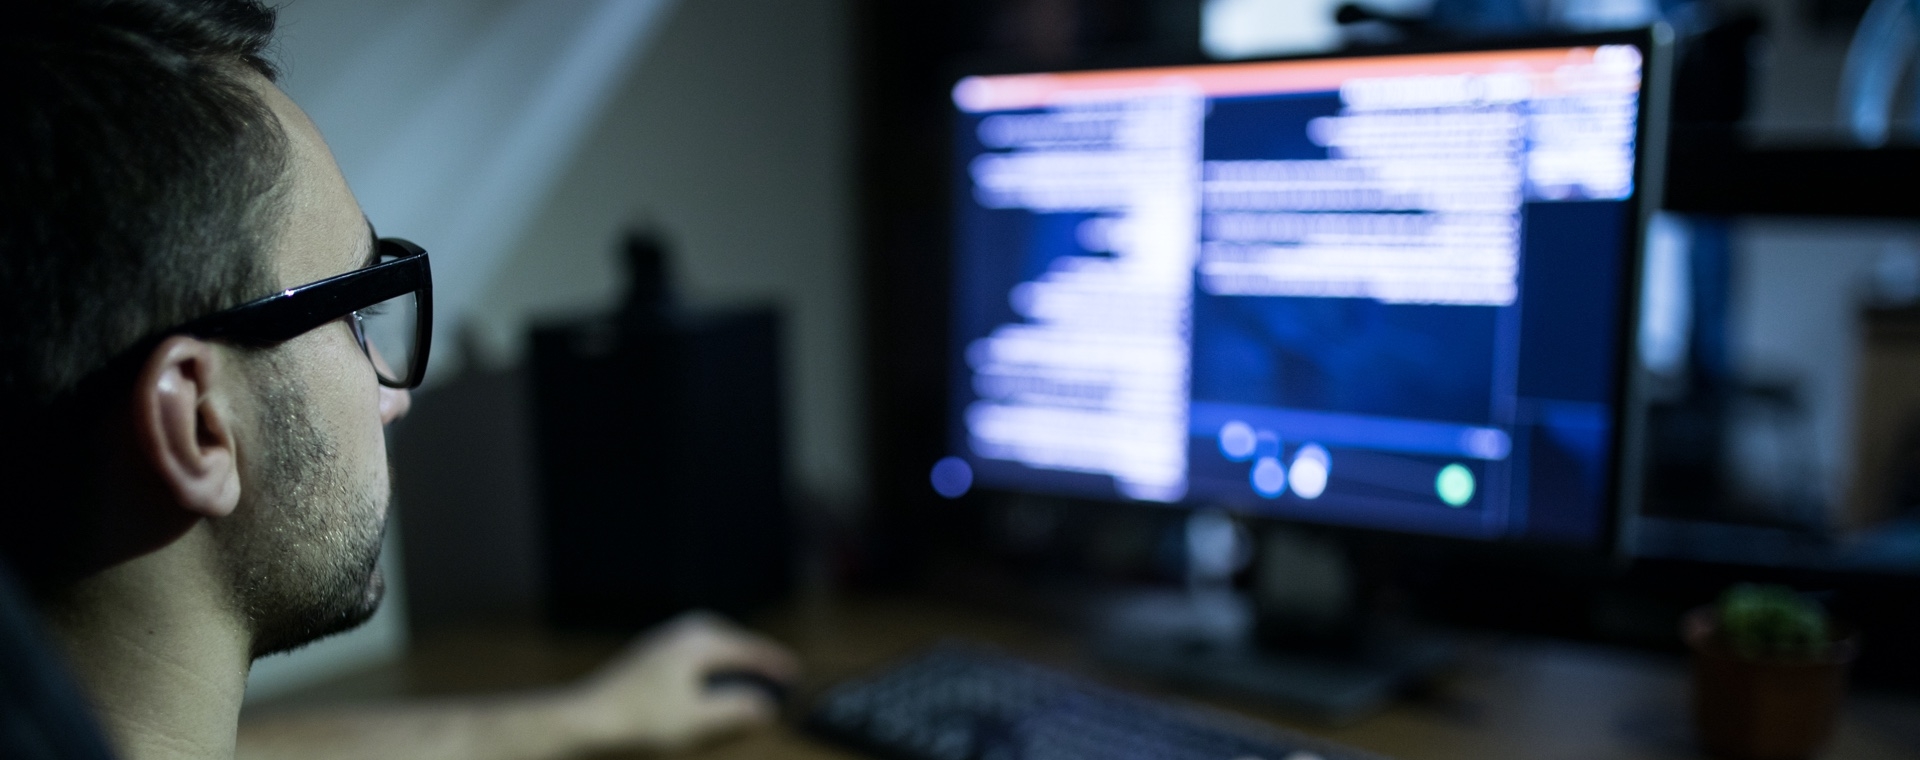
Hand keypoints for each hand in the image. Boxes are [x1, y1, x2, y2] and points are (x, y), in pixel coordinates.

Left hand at [565, 611, 799, 751]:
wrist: (586, 719)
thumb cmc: (640, 722)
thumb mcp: (696, 722)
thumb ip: (736, 712)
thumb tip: (767, 706)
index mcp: (699, 642)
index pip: (749, 649)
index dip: (775, 665)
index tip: (795, 677)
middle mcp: (684, 631)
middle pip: (733, 641)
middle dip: (755, 659)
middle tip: (777, 676)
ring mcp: (666, 640)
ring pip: (713, 646)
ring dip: (732, 663)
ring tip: (748, 680)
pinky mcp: (652, 654)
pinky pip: (695, 653)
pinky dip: (712, 667)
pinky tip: (709, 686)